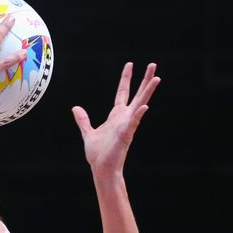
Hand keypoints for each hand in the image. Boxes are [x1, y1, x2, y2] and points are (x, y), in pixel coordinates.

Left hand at [72, 62, 160, 177]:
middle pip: (137, 95)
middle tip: (153, 64)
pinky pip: (133, 123)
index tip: (130, 64)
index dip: (126, 78)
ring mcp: (127, 126)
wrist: (100, 169)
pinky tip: (145, 106)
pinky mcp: (125, 135)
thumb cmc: (98, 154)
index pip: (122, 92)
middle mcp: (124, 118)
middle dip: (145, 80)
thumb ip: (83, 120)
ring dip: (148, 92)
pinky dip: (138, 115)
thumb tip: (76, 108)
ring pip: (140, 105)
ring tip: (157, 78)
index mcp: (116, 116)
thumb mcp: (88, 132)